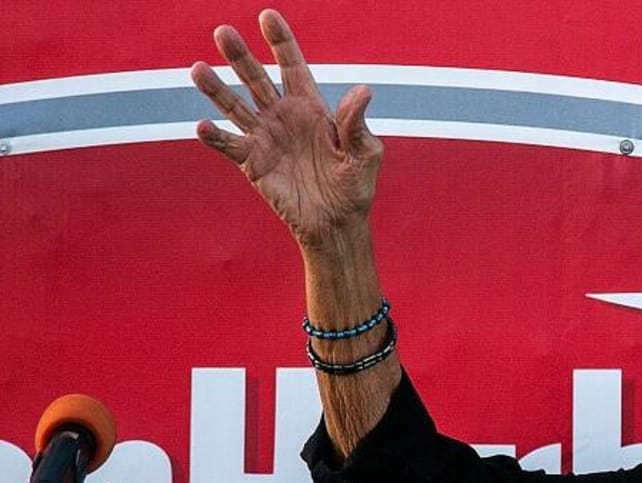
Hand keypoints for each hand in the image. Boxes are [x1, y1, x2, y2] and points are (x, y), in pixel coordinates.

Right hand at [190, 9, 381, 246]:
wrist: (337, 224)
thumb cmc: (355, 186)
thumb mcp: (365, 153)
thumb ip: (357, 123)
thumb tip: (363, 90)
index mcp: (311, 107)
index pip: (292, 66)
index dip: (281, 42)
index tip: (267, 16)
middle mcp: (283, 116)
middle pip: (256, 79)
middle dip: (240, 56)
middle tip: (222, 31)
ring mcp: (264, 137)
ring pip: (235, 106)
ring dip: (216, 89)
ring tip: (197, 69)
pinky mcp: (252, 162)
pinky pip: (229, 145)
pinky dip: (215, 136)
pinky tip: (202, 126)